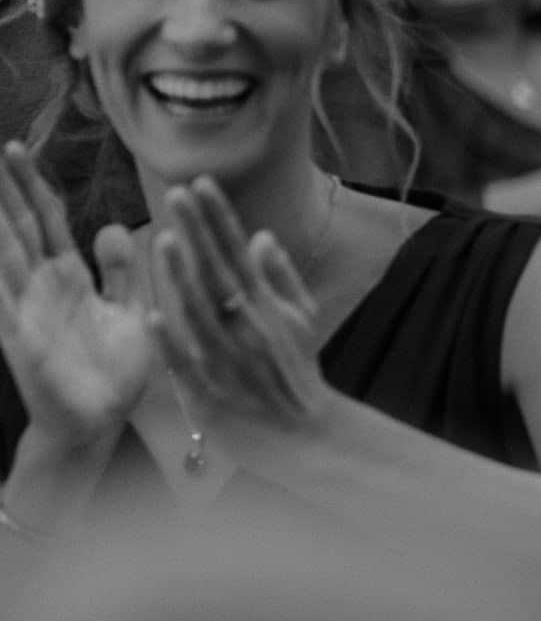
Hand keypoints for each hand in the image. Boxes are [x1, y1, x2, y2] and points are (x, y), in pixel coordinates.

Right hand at [0, 141, 154, 448]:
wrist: (101, 421)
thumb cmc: (114, 370)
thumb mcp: (130, 311)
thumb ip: (122, 271)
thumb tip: (110, 226)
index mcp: (70, 276)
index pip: (47, 220)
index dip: (33, 187)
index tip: (18, 148)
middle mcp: (43, 286)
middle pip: (20, 228)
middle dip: (7, 190)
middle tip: (1, 147)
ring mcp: (27, 309)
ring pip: (6, 256)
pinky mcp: (21, 338)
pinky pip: (2, 303)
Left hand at [147, 179, 334, 444]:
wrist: (305, 437)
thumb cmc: (296, 373)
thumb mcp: (302, 321)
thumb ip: (281, 278)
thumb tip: (261, 236)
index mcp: (267, 306)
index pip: (238, 252)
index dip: (219, 218)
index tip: (200, 183)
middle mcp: (249, 328)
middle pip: (218, 273)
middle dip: (198, 233)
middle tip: (177, 193)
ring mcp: (230, 360)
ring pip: (202, 314)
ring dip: (183, 279)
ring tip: (164, 240)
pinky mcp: (212, 392)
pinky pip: (188, 364)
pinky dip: (172, 342)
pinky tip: (154, 316)